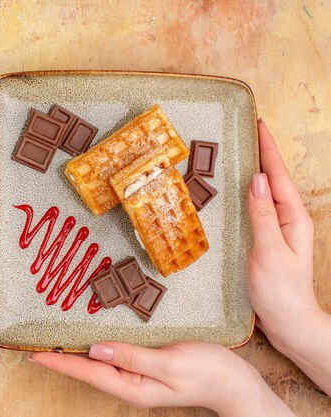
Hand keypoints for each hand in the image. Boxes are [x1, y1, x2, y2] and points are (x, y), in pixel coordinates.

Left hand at [30, 341, 293, 415]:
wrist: (235, 382)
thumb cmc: (208, 372)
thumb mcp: (171, 364)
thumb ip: (133, 357)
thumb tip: (95, 350)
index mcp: (132, 386)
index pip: (87, 372)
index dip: (59, 361)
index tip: (32, 352)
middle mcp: (129, 383)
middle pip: (87, 369)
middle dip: (60, 357)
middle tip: (33, 342)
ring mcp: (136, 375)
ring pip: (97, 362)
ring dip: (74, 351)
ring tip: (51, 338)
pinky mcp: (144, 364)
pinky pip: (112, 355)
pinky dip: (95, 345)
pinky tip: (88, 336)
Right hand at [247, 120, 330, 393]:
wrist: (288, 322)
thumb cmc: (280, 290)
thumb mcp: (270, 251)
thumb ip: (263, 214)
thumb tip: (256, 179)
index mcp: (292, 217)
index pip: (277, 175)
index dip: (267, 149)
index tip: (258, 124)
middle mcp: (287, 219)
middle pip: (272, 179)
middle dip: (260, 154)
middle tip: (243, 132)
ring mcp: (278, 229)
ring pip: (264, 193)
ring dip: (252, 172)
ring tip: (236, 155)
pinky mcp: (266, 239)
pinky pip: (255, 208)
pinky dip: (245, 194)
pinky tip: (235, 193)